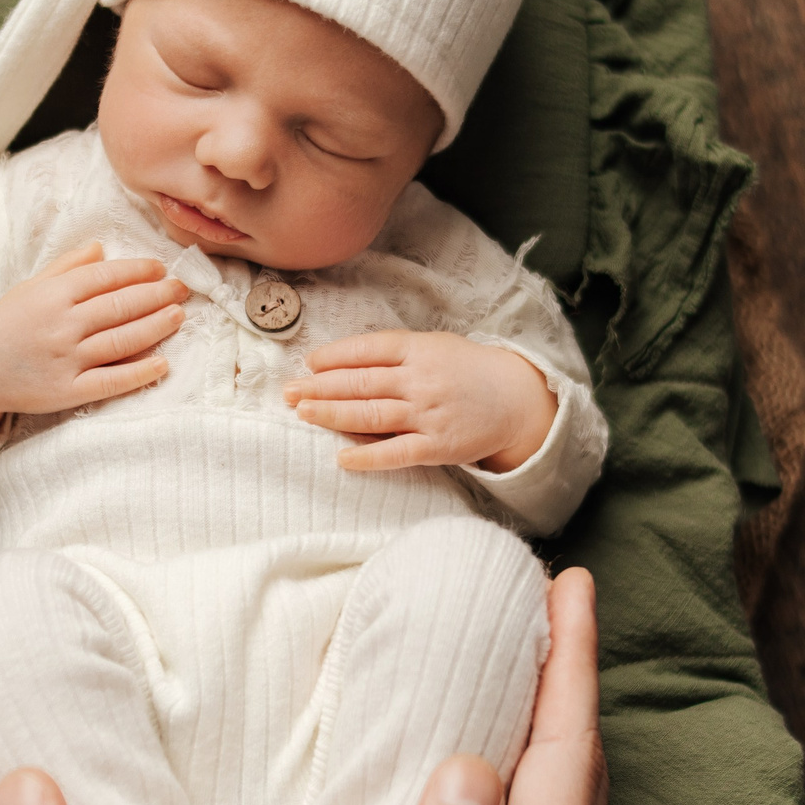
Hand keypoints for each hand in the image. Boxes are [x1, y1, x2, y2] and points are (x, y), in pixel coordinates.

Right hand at [0, 243, 188, 455]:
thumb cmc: (7, 323)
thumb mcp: (31, 287)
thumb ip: (67, 267)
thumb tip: (102, 248)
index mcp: (53, 295)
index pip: (105, 278)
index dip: (137, 271)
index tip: (161, 268)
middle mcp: (61, 325)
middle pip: (119, 307)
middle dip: (156, 295)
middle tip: (182, 289)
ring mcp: (65, 360)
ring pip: (121, 341)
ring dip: (155, 327)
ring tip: (178, 316)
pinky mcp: (66, 392)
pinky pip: (110, 382)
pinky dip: (138, 373)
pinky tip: (162, 364)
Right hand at [254, 569, 605, 804]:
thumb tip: (471, 770)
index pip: (566, 767)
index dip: (568, 671)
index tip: (570, 590)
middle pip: (579, 783)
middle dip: (572, 687)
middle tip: (557, 611)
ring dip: (553, 737)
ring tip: (534, 678)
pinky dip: (523, 794)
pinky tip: (489, 795)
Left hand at [283, 330, 557, 473]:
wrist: (517, 399)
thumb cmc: (468, 370)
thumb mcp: (436, 346)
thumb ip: (396, 352)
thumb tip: (346, 361)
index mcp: (420, 349)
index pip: (368, 350)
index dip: (335, 356)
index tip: (308, 364)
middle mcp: (421, 380)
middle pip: (360, 382)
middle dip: (319, 387)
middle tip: (287, 392)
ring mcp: (429, 414)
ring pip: (370, 415)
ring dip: (332, 414)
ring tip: (303, 413)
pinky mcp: (438, 446)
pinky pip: (396, 453)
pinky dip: (367, 456)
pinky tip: (341, 458)